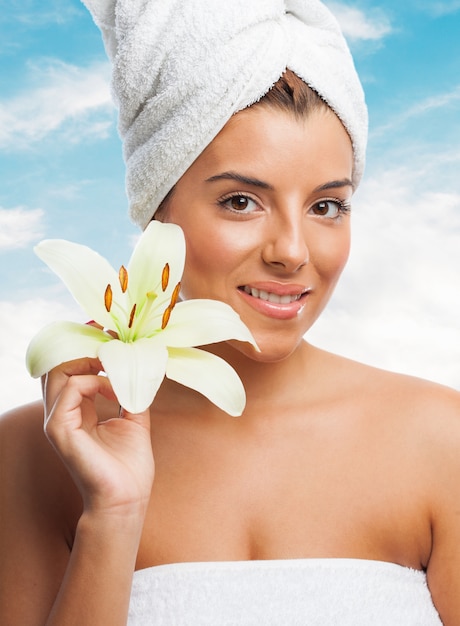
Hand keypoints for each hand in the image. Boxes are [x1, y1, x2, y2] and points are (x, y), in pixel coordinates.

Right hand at [43, 358, 154, 518]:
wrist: (127, 498)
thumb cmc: (129, 467)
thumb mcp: (135, 420)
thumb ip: (133, 394)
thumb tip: (140, 369)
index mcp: (78, 412)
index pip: (70, 371)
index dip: (87, 350)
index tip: (111, 336)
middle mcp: (63, 414)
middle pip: (59, 366)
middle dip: (84, 347)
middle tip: (111, 342)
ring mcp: (57, 421)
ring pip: (59, 371)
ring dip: (90, 360)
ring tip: (114, 363)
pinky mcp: (60, 429)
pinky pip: (73, 388)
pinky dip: (97, 381)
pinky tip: (115, 389)